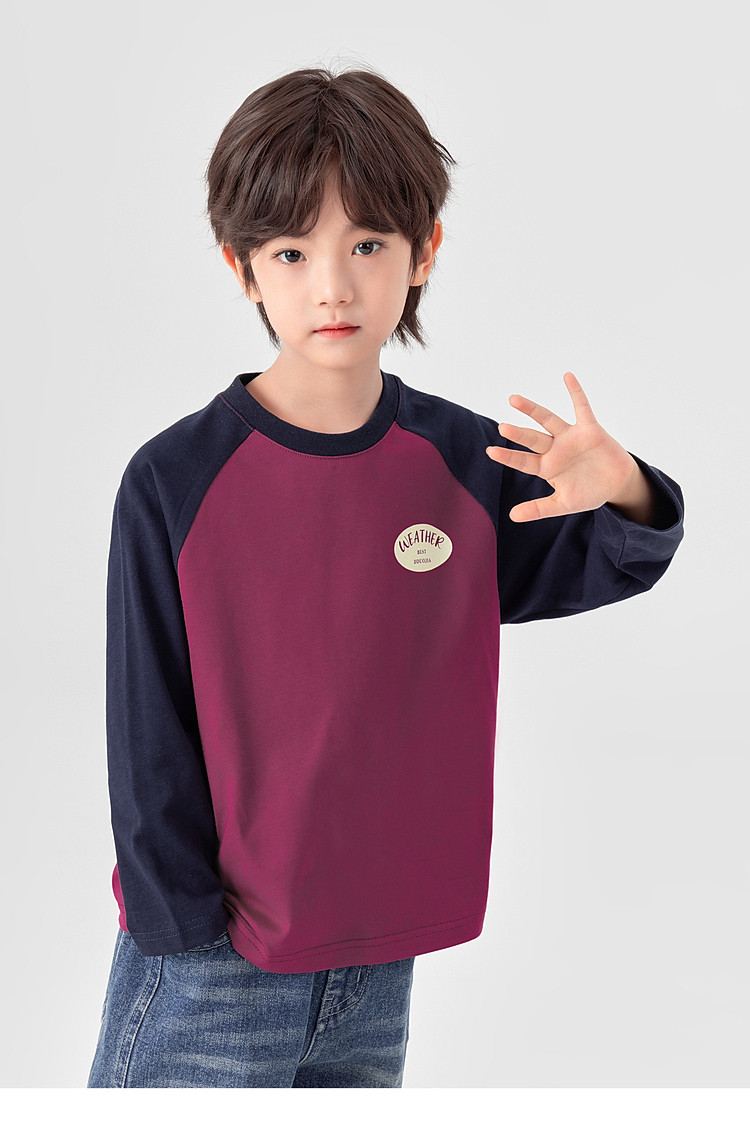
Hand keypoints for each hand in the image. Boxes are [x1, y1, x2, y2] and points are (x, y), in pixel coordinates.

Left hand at [486, 372, 645, 522]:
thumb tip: (512, 516)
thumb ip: (539, 509)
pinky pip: (582, 407)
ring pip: (548, 420)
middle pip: (532, 439)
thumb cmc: (589, 492)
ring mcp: (570, 437)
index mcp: (547, 467)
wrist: (617, 485)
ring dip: (532, 410)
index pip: (524, 461)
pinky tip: (567, 376)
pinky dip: (576, 392)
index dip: (509, 456)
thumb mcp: (563, 504)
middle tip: (502, 426)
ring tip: (513, 399)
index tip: (491, 451)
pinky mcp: (590, 429)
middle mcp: (555, 449)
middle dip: (519, 434)